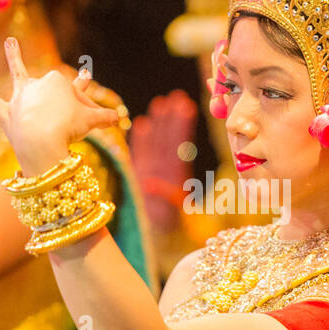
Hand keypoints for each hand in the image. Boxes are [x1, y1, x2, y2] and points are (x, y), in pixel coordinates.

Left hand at [0, 38, 119, 176]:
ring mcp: (20, 99)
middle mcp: (38, 86)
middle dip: (67, 99)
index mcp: (58, 83)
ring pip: (18, 74)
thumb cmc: (69, 129)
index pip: (76, 92)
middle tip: (75, 96)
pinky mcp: (6, 113)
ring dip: (13, 56)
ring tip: (10, 41)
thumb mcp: (92, 122)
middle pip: (54, 91)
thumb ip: (105, 118)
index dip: (88, 107)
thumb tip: (119, 120)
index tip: (98, 116)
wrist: (43, 142)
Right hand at [130, 90, 196, 227]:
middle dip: (171, 118)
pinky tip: (142, 123)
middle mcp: (166, 166)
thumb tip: (150, 185)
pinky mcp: (140, 172)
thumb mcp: (176, 210)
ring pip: (155, 141)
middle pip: (169, 137)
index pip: (180, 143)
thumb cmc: (173, 222)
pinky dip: (141, 139)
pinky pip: (140, 152)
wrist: (160, 232)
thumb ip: (166, 197)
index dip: (183, 125)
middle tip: (175, 97)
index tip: (188, 107)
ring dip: (158, 123)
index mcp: (178, 171)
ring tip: (160, 103)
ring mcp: (152, 167)